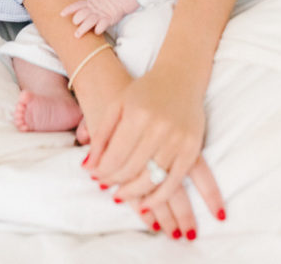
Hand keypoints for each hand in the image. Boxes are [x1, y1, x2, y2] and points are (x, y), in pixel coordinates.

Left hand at [62, 0, 139, 36]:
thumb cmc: (105, 2)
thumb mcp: (93, 0)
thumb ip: (85, 5)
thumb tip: (73, 13)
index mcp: (89, 3)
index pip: (77, 5)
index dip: (69, 9)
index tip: (61, 14)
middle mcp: (93, 9)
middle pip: (82, 14)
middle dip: (76, 19)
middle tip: (74, 24)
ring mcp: (101, 14)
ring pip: (90, 21)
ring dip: (83, 28)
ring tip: (77, 35)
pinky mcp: (109, 19)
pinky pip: (102, 25)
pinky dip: (98, 29)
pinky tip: (96, 32)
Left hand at [80, 65, 224, 232]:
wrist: (180, 76)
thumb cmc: (144, 91)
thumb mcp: (117, 105)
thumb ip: (101, 135)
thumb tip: (88, 167)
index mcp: (137, 115)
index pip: (115, 156)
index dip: (103, 171)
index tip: (95, 177)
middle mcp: (159, 128)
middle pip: (131, 169)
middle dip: (114, 181)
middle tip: (105, 186)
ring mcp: (178, 139)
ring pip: (151, 179)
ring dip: (133, 193)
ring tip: (121, 194)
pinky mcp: (192, 148)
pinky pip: (174, 181)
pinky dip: (159, 197)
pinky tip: (145, 203)